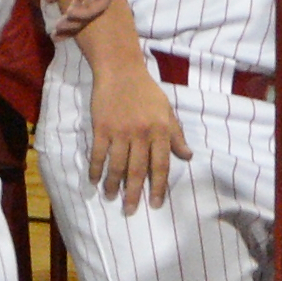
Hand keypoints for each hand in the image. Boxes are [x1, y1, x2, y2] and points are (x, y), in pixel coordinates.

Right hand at [44, 0, 122, 25]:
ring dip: (79, 22)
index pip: (81, 0)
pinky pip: (101, 2)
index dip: (68, 16)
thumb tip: (46, 1)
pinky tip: (71, 15)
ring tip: (61, 28)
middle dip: (73, 25)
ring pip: (95, 9)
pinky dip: (87, 11)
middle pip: (88, 9)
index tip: (53, 28)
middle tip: (56, 37)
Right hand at [86, 42, 190, 210]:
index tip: (156, 204)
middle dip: (134, 194)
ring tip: (111, 197)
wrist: (121, 69)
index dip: (159, 187)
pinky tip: (94, 181)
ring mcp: (120, 131)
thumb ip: (176, 135)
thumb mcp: (167, 110)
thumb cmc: (146, 91)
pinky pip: (98, 154)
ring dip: (113, 185)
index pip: (161, 165)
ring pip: (117, 166)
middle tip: (130, 211)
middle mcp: (141, 133)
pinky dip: (95, 169)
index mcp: (160, 130)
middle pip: (137, 170)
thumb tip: (187, 157)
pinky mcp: (101, 127)